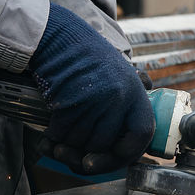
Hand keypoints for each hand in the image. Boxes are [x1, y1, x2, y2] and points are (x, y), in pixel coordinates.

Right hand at [27, 4, 154, 174]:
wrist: (59, 37)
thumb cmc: (87, 59)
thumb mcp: (119, 75)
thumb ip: (128, 104)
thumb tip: (132, 141)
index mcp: (135, 92)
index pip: (142, 134)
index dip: (129, 152)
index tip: (114, 157)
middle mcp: (118, 97)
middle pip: (104, 143)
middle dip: (87, 151)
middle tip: (75, 150)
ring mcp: (94, 100)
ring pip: (80, 141)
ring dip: (67, 142)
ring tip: (63, 128)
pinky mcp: (69, 102)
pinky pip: (61, 133)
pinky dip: (53, 135)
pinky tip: (52, 125)